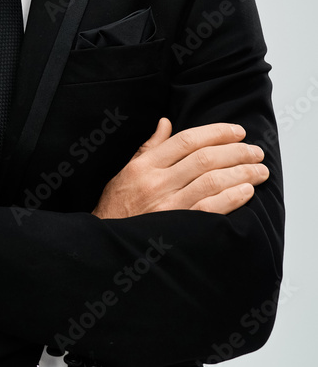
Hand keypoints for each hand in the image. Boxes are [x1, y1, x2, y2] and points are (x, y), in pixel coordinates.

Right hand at [92, 118, 268, 218]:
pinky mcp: (178, 227)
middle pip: (205, 158)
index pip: (187, 140)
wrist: (107, 244)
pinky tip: (247, 191)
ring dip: (242, 173)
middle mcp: (157, 182)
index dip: (217, 132)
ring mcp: (168, 205)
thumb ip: (149, 147)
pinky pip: (210, 209)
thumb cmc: (117, 206)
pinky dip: (232, 198)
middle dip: (237, 152)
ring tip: (259, 170)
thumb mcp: (127, 170)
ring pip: (212, 181)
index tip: (238, 132)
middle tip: (256, 151)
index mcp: (145, 165)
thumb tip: (166, 122)